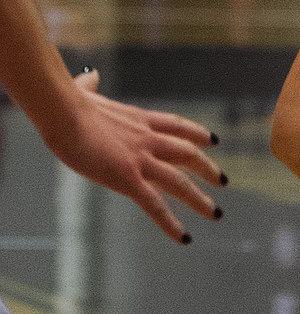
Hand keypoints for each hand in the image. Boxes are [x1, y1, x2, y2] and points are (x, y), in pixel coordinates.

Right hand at [50, 71, 226, 244]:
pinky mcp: (128, 178)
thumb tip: (91, 75)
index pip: (175, 125)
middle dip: (207, 168)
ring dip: (200, 200)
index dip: (196, 133)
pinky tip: (184, 238)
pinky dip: (171, 223)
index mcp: (138, 119)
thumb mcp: (85, 92)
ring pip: (180, 182)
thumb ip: (91, 87)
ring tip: (215, 214)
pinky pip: (155, 206)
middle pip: (188, 153)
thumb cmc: (65, 101)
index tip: (212, 140)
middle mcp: (147, 139)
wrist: (62, 110)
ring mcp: (140, 159)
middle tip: (223, 181)